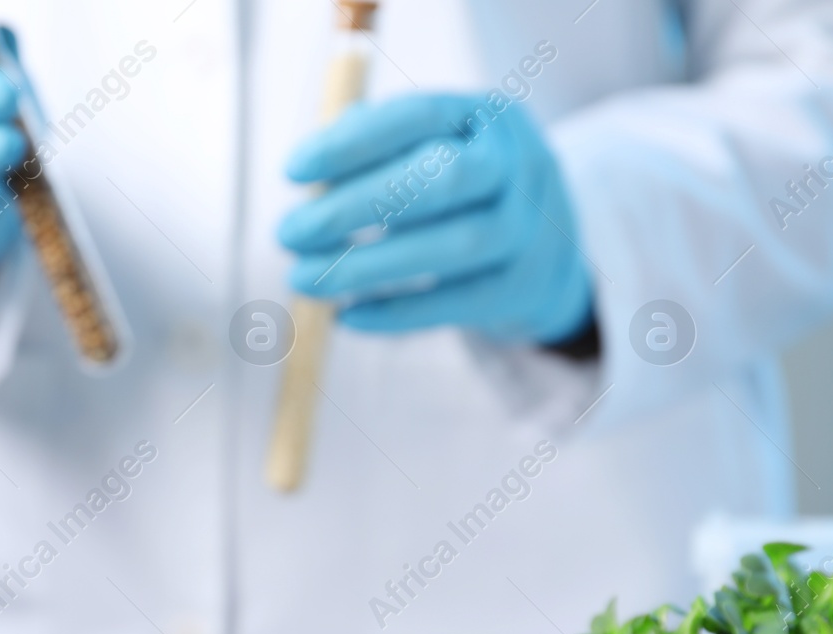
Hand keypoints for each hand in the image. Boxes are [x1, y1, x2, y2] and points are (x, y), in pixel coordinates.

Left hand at [278, 94, 592, 345]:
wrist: (544, 254)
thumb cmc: (459, 195)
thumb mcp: (430, 153)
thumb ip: (373, 155)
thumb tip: (306, 173)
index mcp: (487, 116)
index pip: (418, 118)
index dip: (351, 143)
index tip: (291, 171)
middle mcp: (519, 164)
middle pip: (441, 180)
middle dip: (355, 207)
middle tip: (287, 233)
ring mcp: (530, 227)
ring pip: (454, 246)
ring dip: (368, 266)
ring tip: (302, 279)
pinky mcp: (522, 287)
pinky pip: (456, 303)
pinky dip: (395, 313)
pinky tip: (345, 317)